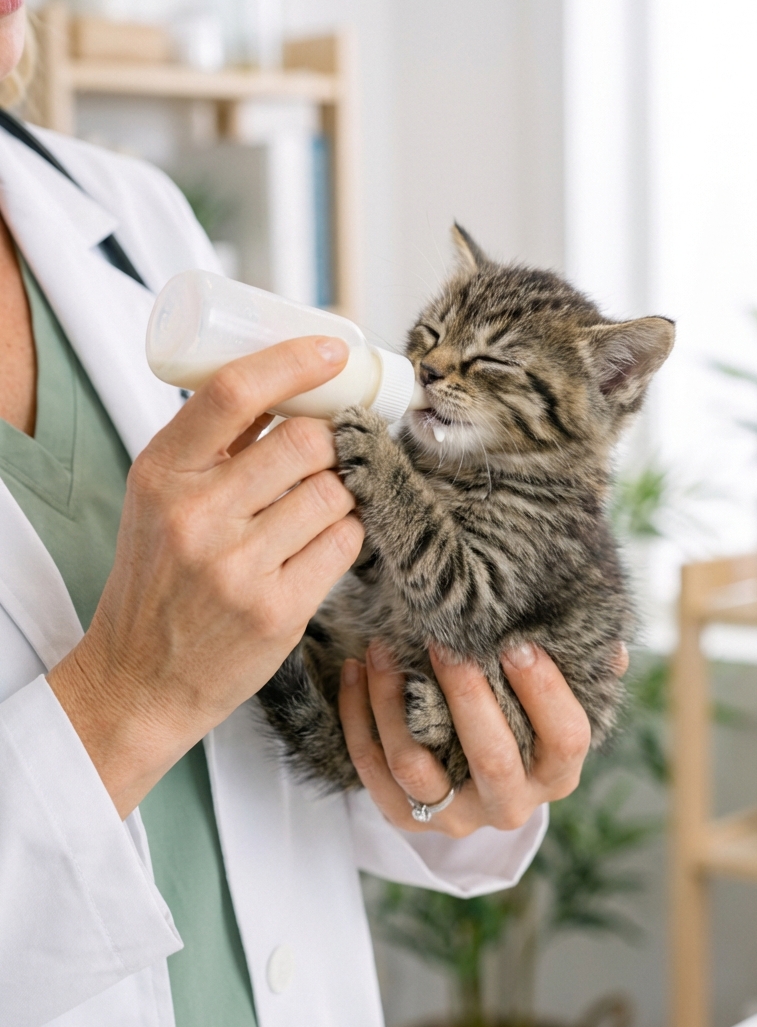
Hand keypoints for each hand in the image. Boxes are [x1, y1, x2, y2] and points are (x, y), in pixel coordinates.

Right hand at [48, 336, 363, 818]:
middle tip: (333, 450)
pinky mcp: (279, 610)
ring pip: (335, 491)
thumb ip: (214, 447)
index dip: (295, 360)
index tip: (333, 348)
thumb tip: (292, 385)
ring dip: (342, 491)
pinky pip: (346, 542)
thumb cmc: (158, 579)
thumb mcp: (160, 499)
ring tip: (318, 507)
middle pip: (306, 440)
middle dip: (331, 440)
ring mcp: (239, 565)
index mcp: (163, 472)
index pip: (235, 391)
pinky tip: (322, 542)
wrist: (140, 678)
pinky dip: (346, 533)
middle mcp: (197, 514)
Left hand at [338, 642, 628, 836]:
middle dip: (466, 693)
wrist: (472, 775)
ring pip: (416, 764)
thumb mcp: (556, 697)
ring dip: (393, 700)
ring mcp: (455, 817)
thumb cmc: (521, 717)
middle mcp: (510, 804)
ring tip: (382, 647)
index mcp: (557, 773)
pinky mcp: (406, 818)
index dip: (546, 692)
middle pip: (491, 756)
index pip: (566, 739)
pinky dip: (358, 717)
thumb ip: (584, 672)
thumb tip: (611, 646)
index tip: (518, 642)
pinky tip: (356, 670)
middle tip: (444, 640)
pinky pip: (373, 770)